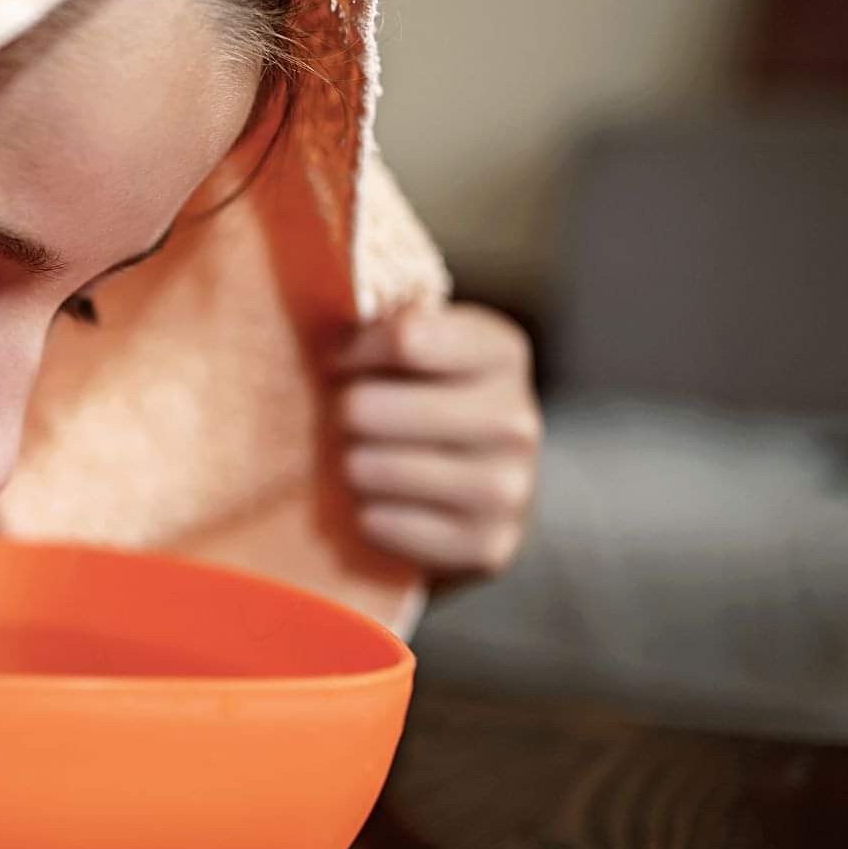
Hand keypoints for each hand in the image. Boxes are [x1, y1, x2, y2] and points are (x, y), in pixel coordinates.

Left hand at [335, 303, 540, 579]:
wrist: (474, 494)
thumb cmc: (421, 400)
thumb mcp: (412, 348)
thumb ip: (377, 320)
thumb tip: (328, 301)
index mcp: (502, 351)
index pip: (405, 337)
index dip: (351, 350)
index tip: (339, 361)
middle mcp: (518, 420)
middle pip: (367, 408)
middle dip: (344, 413)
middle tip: (354, 421)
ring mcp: (510, 489)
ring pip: (367, 468)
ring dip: (351, 466)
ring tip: (369, 460)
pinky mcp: (488, 547)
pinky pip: (379, 524)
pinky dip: (365, 516)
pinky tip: (387, 504)